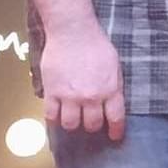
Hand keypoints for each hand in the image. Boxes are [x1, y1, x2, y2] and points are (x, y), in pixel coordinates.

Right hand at [40, 26, 125, 140]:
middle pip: (91, 124)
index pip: (115, 118)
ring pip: (71, 124)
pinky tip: (57, 113)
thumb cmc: (96, 43)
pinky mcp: (52, 92)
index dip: (115, 130)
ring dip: (73, 123)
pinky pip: (51, 116)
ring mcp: (70, 96)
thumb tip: (113, 102)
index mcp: (110, 88)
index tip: (114, 136)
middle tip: (90, 121)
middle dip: (92, 125)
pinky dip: (54, 118)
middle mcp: (91, 96)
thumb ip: (114, 85)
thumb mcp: (114, 64)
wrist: (73, 31)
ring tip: (73, 116)